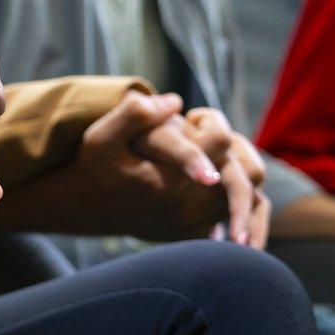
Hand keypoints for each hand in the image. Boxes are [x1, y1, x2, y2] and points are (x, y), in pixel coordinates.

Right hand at [81, 92, 268, 247]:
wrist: (83, 206)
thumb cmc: (94, 166)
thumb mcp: (102, 135)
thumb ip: (135, 114)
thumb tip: (174, 102)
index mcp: (171, 180)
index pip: (222, 142)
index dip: (210, 120)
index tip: (190, 119)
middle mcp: (190, 207)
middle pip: (249, 172)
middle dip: (233, 147)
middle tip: (203, 137)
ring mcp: (196, 224)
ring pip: (251, 197)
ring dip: (238, 170)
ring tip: (208, 153)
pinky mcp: (195, 233)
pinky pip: (235, 216)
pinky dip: (234, 197)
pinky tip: (211, 179)